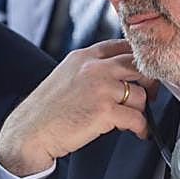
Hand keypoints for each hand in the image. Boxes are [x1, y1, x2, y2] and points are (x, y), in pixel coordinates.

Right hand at [0, 39, 155, 176]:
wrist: (30, 132)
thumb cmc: (46, 110)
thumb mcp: (66, 75)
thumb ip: (90, 69)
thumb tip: (118, 74)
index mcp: (84, 56)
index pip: (123, 46)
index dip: (138, 60)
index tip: (144, 73)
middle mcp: (94, 67)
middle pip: (138, 65)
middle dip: (149, 82)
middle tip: (149, 95)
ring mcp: (101, 87)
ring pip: (141, 94)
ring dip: (142, 110)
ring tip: (136, 119)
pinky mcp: (105, 110)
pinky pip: (137, 118)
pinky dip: (142, 128)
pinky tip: (138, 132)